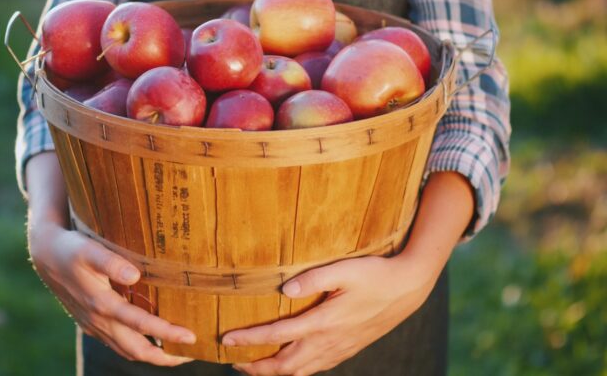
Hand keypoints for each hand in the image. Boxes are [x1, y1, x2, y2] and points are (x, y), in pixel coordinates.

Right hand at [25, 153, 195, 365]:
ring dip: (153, 354)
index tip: (191, 336)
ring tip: (179, 352)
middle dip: (165, 356)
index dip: (166, 332)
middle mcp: (98, 320)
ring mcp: (94, 325)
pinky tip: (152, 341)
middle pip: (136, 349)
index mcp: (101, 304)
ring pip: (126, 350)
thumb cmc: (71, 248)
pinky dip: (138, 348)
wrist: (45, 254)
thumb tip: (135, 275)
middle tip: (193, 353)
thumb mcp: (88, 249)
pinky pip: (118, 344)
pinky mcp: (91, 324)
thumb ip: (110, 262)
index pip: (140, 324)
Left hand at [224, 171, 474, 375]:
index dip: (249, 340)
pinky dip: (295, 372)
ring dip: (273, 373)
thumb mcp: (344, 269)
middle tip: (233, 361)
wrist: (408, 288)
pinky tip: (288, 365)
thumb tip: (284, 290)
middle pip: (284, 366)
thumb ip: (313, 278)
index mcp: (324, 323)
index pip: (278, 336)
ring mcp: (339, 350)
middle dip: (256, 367)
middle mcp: (329, 342)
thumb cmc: (375, 274)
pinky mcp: (347, 349)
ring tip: (252, 367)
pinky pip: (315, 369)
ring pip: (300, 372)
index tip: (226, 340)